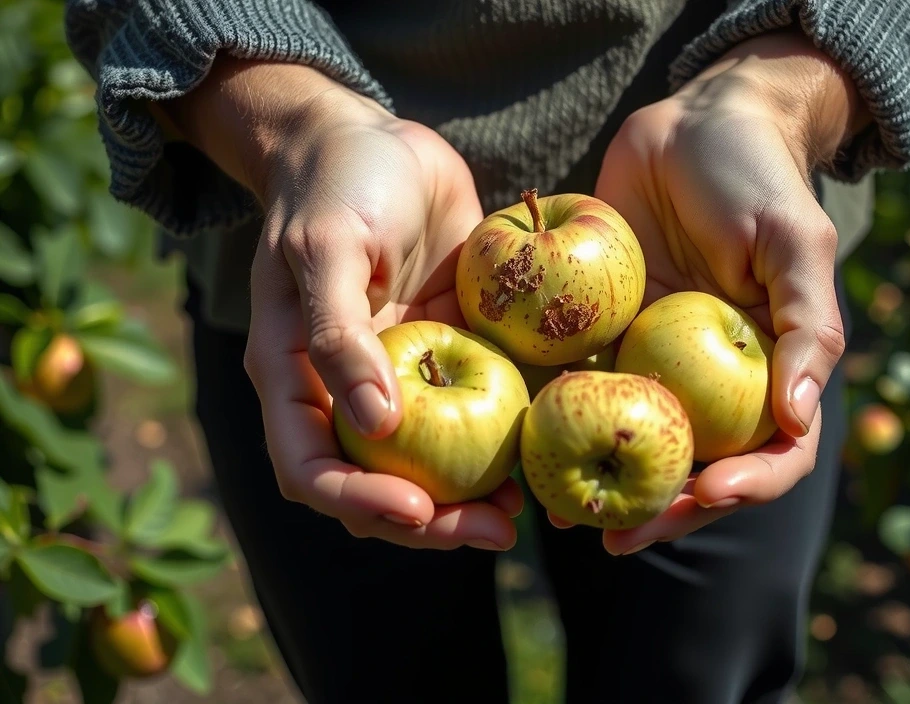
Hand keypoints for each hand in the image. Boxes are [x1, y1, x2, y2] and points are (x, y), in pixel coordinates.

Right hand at [160, 59, 519, 550]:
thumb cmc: (338, 185)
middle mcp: (344, 392)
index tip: (422, 513)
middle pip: (377, 486)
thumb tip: (374, 427)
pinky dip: (500, 444)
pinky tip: (538, 451)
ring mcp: (397, 381)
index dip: (361, 504)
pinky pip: (470, 415)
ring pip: (428, 466)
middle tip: (498, 530)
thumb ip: (336, 336)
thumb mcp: (327, 249)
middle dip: (431, 522)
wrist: (378, 140)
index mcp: (296, 378)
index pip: (313, 470)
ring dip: (471, 498)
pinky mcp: (445, 358)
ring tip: (524, 510)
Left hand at [581, 30, 869, 554]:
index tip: (705, 493)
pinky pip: (579, 387)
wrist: (689, 123)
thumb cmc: (753, 177)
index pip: (771, 451)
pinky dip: (558, 422)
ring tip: (565, 518)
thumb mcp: (794, 243)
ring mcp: (650, 361)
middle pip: (691, 465)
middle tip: (617, 537)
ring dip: (600, 485)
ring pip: (629, 441)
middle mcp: (709, 378)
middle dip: (660, 509)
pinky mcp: (599, 335)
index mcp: (766, 369)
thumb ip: (807, 325)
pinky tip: (527, 450)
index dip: (746, 486)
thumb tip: (798, 414)